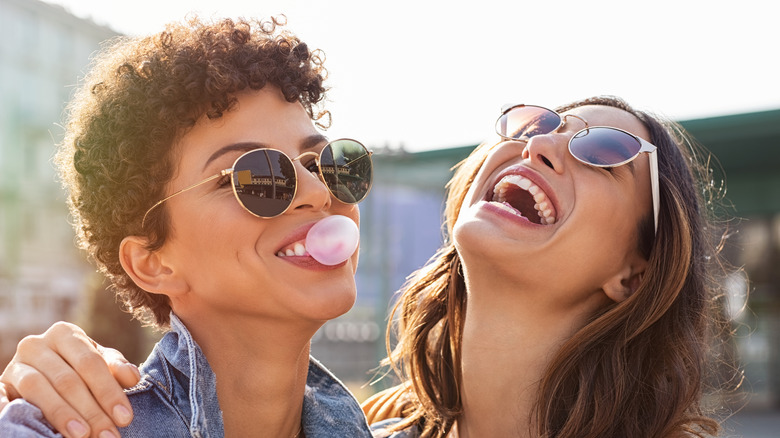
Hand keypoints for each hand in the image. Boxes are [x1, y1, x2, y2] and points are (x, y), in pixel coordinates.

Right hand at [0, 322, 140, 437]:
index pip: (91, 363)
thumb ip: (115, 367)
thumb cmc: (77, 368)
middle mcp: (37, 344)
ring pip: (38, 388)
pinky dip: (7, 408)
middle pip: (68, 379)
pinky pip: (0, 395)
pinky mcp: (0, 383)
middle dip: (91, 410)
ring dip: (62, 414)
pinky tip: (25, 424)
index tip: (124, 417)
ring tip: (82, 435)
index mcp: (65, 334)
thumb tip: (132, 377)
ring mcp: (15, 364)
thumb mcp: (98, 363)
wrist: (41, 371)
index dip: (109, 391)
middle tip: (107, 434)